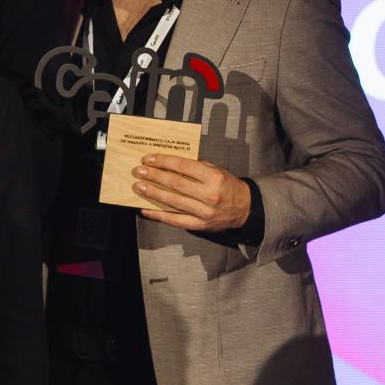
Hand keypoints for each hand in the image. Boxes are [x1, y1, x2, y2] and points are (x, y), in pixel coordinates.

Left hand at [134, 153, 251, 233]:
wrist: (246, 209)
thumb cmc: (228, 187)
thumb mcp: (217, 171)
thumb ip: (196, 167)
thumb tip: (168, 163)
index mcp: (214, 177)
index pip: (183, 166)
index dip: (164, 161)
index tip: (149, 159)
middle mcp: (209, 195)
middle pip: (175, 183)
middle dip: (154, 176)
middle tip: (139, 171)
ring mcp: (204, 212)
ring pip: (173, 201)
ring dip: (152, 193)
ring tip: (139, 187)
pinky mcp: (200, 225)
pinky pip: (174, 220)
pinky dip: (158, 214)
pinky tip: (145, 209)